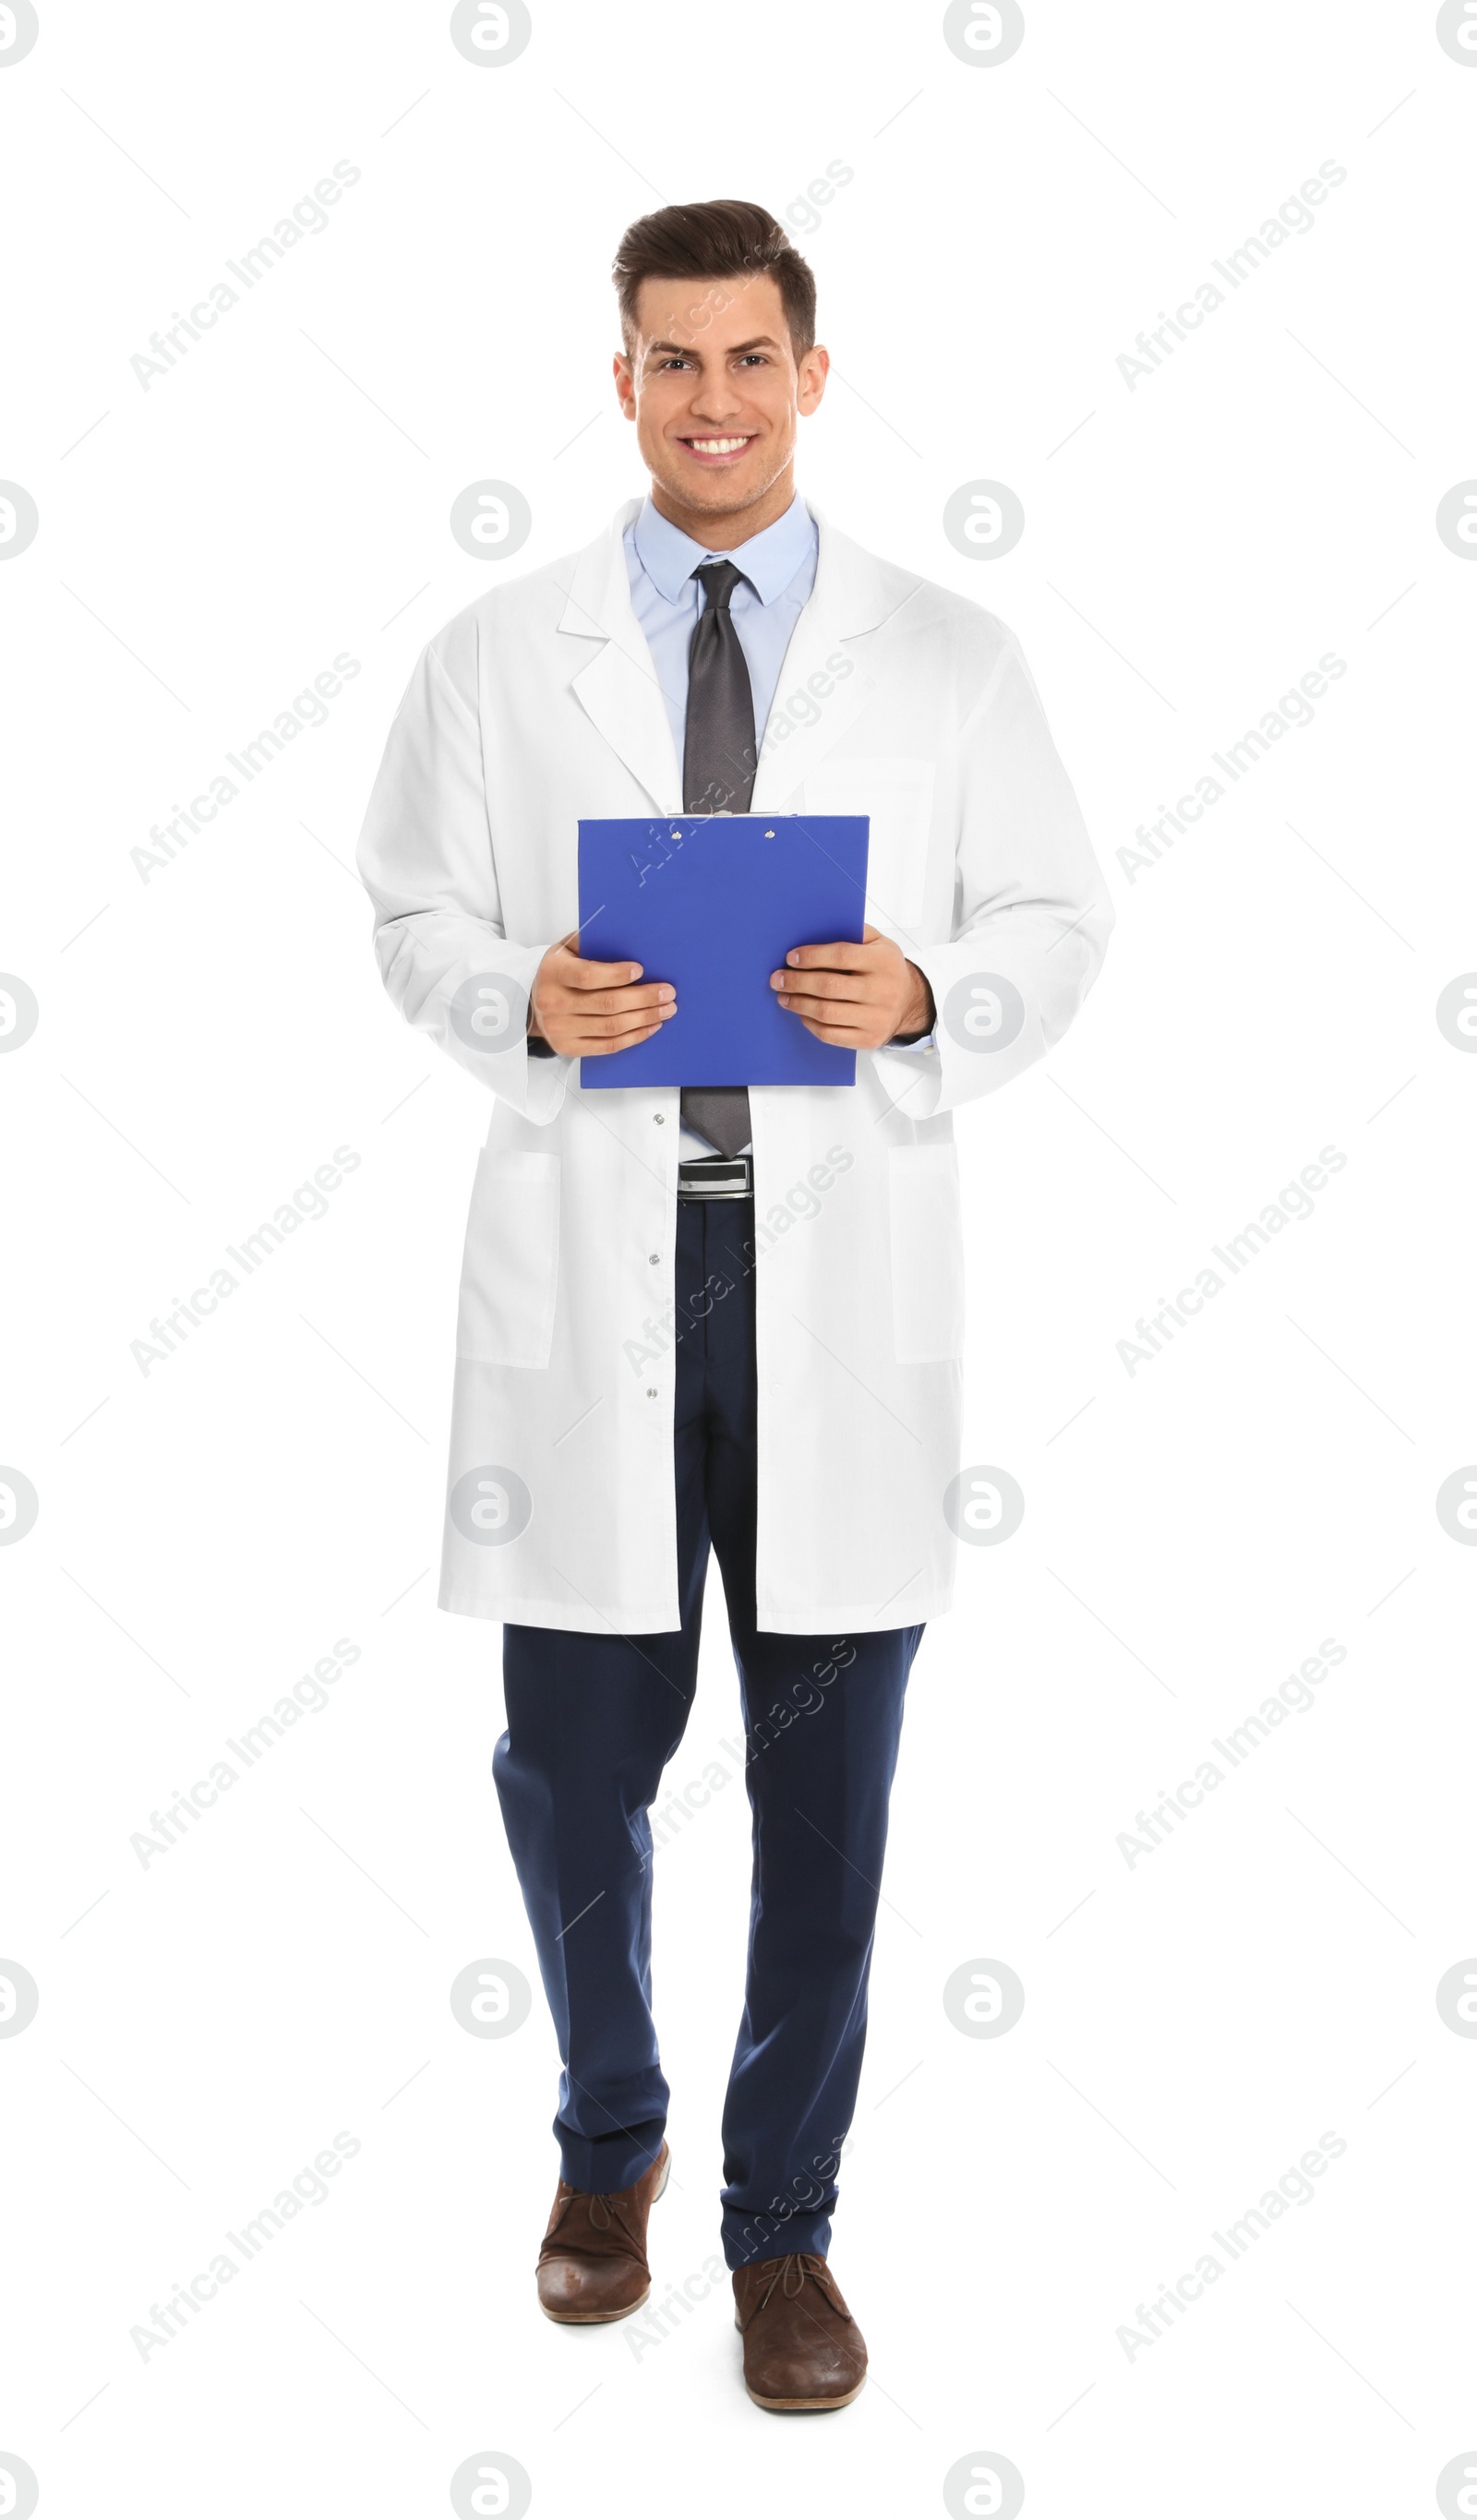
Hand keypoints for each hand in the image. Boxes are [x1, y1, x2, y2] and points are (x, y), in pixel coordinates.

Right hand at [529, 933, 675, 1056]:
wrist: (531, 1003)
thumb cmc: (557, 972)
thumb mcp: (565, 949)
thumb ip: (590, 942)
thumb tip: (626, 937)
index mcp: (552, 973)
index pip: (587, 976)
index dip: (616, 974)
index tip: (640, 970)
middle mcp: (553, 1003)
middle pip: (606, 1004)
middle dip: (643, 998)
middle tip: (667, 992)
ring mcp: (560, 1029)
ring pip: (611, 1027)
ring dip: (645, 1018)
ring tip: (666, 1009)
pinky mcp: (568, 1048)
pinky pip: (608, 1046)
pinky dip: (634, 1037)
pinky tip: (651, 1026)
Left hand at [770, 924, 933, 1048]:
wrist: (911, 1003)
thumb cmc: (886, 969)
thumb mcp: (879, 943)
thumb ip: (854, 933)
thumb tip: (816, 930)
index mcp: (883, 962)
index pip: (840, 956)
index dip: (811, 956)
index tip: (790, 958)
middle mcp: (882, 990)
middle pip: (829, 986)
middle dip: (797, 982)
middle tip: (777, 979)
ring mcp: (876, 1017)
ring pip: (827, 1012)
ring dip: (798, 1004)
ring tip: (784, 997)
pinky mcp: (868, 1038)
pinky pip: (831, 1034)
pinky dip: (810, 1024)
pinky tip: (801, 1014)